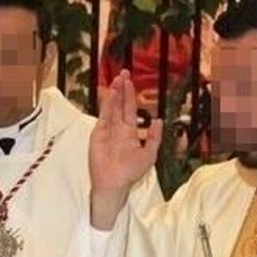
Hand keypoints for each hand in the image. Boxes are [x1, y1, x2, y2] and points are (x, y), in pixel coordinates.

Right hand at [89, 73, 161, 228]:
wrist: (115, 184)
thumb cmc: (131, 173)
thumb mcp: (149, 154)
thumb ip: (154, 137)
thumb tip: (158, 120)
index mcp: (129, 132)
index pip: (130, 109)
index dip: (131, 95)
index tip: (131, 81)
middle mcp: (117, 128)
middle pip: (120, 104)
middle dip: (122, 88)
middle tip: (124, 72)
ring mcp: (107, 130)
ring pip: (111, 107)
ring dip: (114, 93)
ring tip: (118, 79)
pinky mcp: (98, 134)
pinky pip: (104, 116)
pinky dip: (108, 105)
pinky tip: (112, 94)